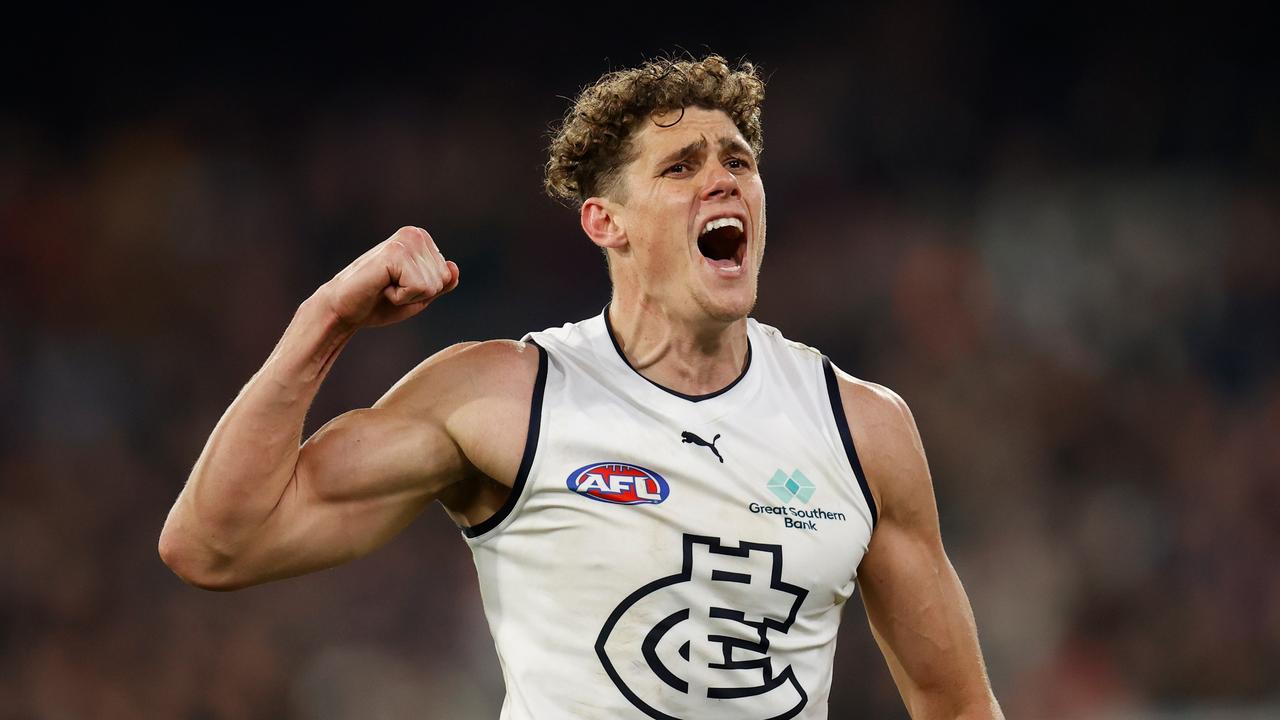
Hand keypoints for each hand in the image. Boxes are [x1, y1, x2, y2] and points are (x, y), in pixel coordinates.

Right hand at [319, 226, 459, 329]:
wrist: (344, 308)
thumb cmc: (380, 302)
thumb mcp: (420, 296)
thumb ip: (442, 284)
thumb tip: (453, 267)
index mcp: (422, 240)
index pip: (448, 277)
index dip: (425, 292)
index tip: (399, 285)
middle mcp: (415, 234)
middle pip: (442, 279)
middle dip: (418, 293)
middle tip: (390, 287)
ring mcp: (405, 240)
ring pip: (433, 285)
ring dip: (409, 295)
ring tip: (385, 286)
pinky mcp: (395, 252)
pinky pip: (419, 287)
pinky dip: (401, 296)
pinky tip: (382, 286)